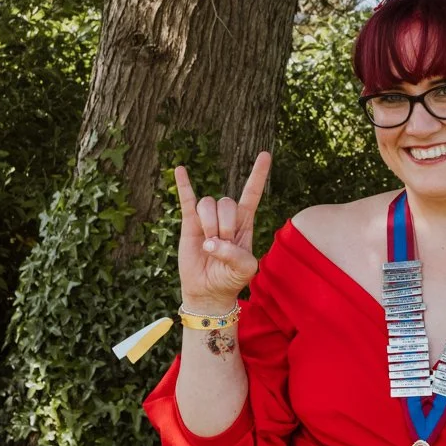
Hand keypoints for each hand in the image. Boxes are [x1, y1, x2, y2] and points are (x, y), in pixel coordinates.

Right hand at [174, 152, 271, 310]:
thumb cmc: (231, 278)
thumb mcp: (245, 269)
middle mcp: (226, 216)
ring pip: (208, 204)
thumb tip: (210, 242)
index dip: (258, 174)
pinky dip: (183, 184)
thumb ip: (234, 255)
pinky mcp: (189, 223)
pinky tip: (180, 169)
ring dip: (208, 224)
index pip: (252, 193)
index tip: (265, 154)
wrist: (208, 291)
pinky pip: (186, 199)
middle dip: (224, 225)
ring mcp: (207, 218)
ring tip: (208, 244)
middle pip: (226, 202)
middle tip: (222, 245)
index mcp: (245, 222)